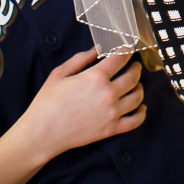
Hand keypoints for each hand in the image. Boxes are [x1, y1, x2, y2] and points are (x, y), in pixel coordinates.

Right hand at [20, 49, 145, 163]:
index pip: (120, 59)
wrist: (41, 133)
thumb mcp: (60, 74)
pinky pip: (135, 121)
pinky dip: (141, 113)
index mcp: (95, 77)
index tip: (129, 49)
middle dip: (136, 68)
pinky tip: (141, 107)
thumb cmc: (47, 103)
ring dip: (140, 88)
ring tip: (136, 84)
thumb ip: (81, 59)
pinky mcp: (111, 129)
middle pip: (133, 77)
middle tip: (135, 66)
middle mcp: (108, 94)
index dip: (127, 51)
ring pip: (137, 97)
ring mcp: (111, 113)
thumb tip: (98, 49)